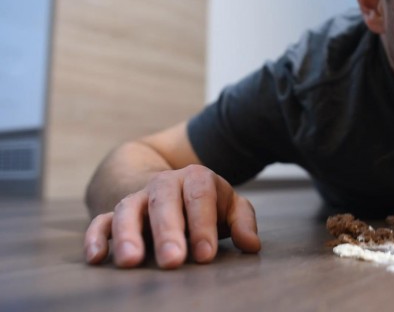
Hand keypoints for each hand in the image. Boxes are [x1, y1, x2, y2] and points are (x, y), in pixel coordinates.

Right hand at [83, 165, 260, 268]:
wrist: (170, 185)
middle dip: (168, 231)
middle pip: (164, 201)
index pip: (200, 197)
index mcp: (197, 179)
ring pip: (128, 209)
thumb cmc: (207, 204)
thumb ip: (242, 222)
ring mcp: (138, 198)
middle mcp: (165, 184)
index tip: (205, 255)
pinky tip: (97, 258)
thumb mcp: (230, 206)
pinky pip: (101, 221)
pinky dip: (95, 237)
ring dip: (128, 235)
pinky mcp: (115, 214)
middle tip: (173, 261)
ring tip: (131, 261)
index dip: (203, 224)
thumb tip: (251, 244)